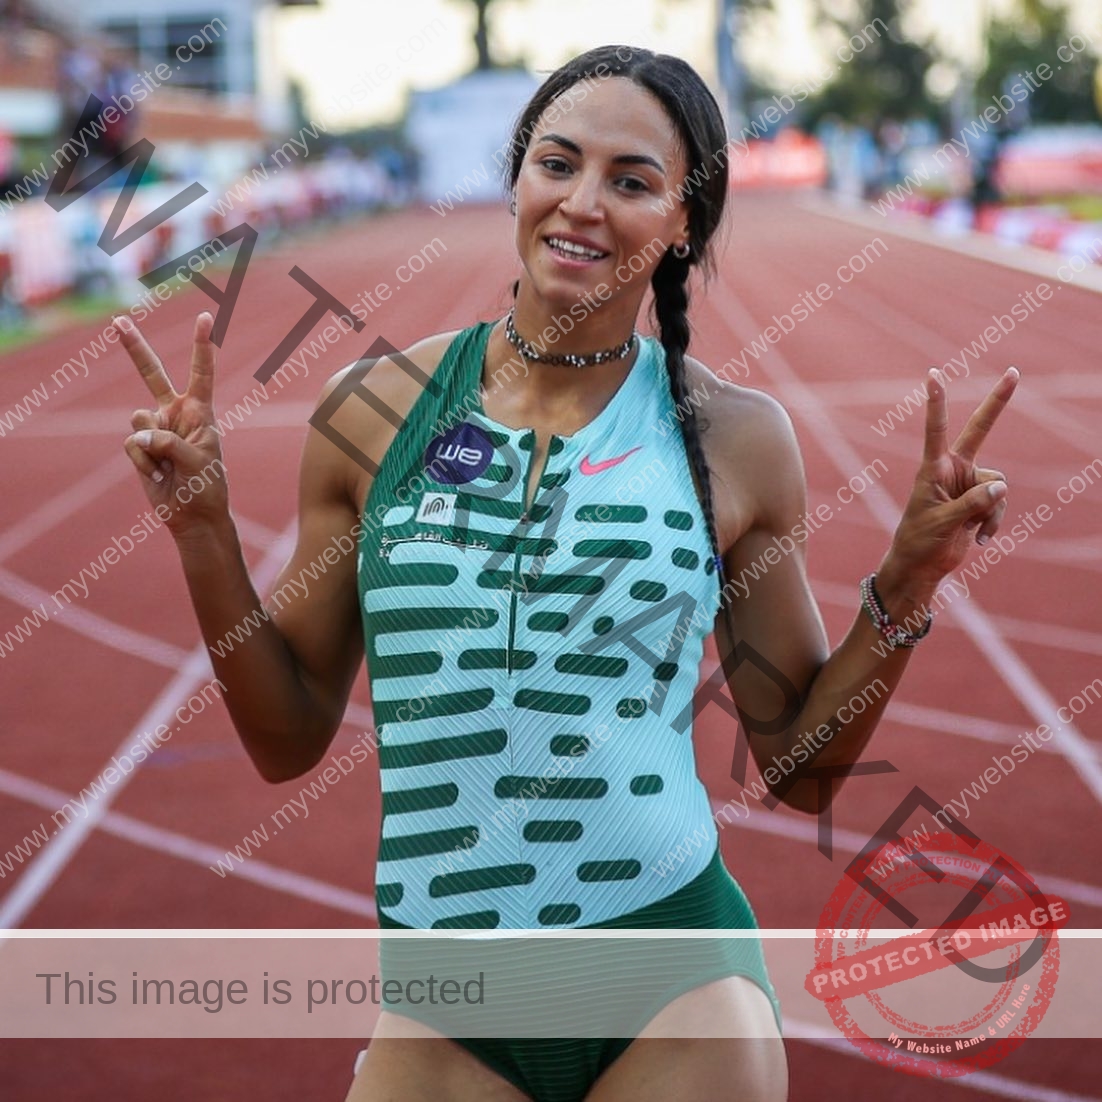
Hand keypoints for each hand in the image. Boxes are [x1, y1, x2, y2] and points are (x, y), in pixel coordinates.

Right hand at [117, 311, 226, 535]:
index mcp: (200, 412)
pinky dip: (144, 462)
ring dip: (152, 447)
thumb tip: (141, 434)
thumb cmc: (206, 488)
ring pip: (138, 420)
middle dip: (135, 348)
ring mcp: (155, 429)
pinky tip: (158, 475)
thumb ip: (171, 443)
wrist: (193, 516)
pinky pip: (132, 444)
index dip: (202, 345)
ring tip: (170, 467)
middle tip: (119, 320)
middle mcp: (176, 415)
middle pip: (152, 375)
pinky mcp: (140, 446)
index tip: (205, 318)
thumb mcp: (198, 463)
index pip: (201, 373)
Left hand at [881, 365, 1018, 598]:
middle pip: (980, 429)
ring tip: (975, 530)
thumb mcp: (942, 523)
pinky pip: (999, 504)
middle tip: (1014, 372)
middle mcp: (953, 469)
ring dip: (992, 510)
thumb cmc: (920, 542)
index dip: (937, 401)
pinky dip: (994, 522)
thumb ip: (971, 504)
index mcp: (933, 468)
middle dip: (998, 402)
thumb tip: (1001, 488)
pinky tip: (981, 539)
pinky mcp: (980, 500)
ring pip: (998, 486)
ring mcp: (968, 483)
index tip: (933, 373)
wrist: (922, 566)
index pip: (936, 429)